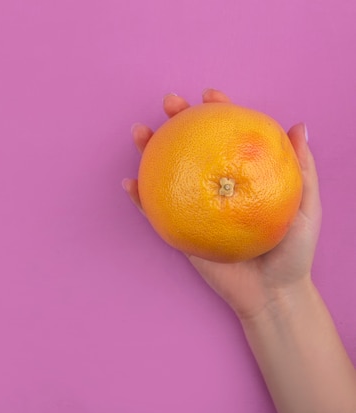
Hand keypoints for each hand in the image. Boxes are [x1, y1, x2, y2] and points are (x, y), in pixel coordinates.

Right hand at [123, 89, 322, 320]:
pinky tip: (128, 183)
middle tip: (169, 104)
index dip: (218, 111)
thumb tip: (300, 126)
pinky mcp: (179, 230)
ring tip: (139, 132)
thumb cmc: (294, 253)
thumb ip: (303, 170)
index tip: (209, 95)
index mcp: (242, 175)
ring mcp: (195, 207)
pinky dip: (138, 198)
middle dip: (177, 121)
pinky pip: (154, 211)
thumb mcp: (307, 208)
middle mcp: (215, 186)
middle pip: (192, 146)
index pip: (227, 136)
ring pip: (167, 172)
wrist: (273, 294)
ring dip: (149, 150)